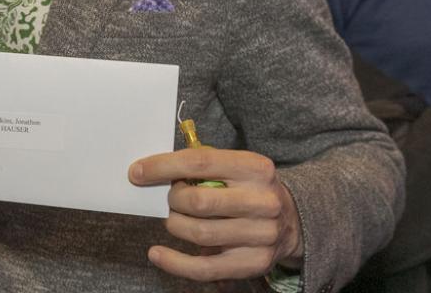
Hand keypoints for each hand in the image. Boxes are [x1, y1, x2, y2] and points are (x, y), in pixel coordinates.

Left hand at [129, 148, 302, 282]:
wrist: (293, 220)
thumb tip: (150, 171)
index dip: (163, 167)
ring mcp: (262, 235)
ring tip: (173, 219)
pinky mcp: (254, 263)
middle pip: (199, 201)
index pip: (200, 163)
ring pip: (200, 234)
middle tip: (168, 199)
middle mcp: (263, 201)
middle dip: (172, 199)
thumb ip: (202, 166)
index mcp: (255, 168)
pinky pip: (205, 268)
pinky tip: (157, 254)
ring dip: (174, 225)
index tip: (137, 172)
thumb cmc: (249, 188)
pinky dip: (175, 263)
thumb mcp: (235, 167)